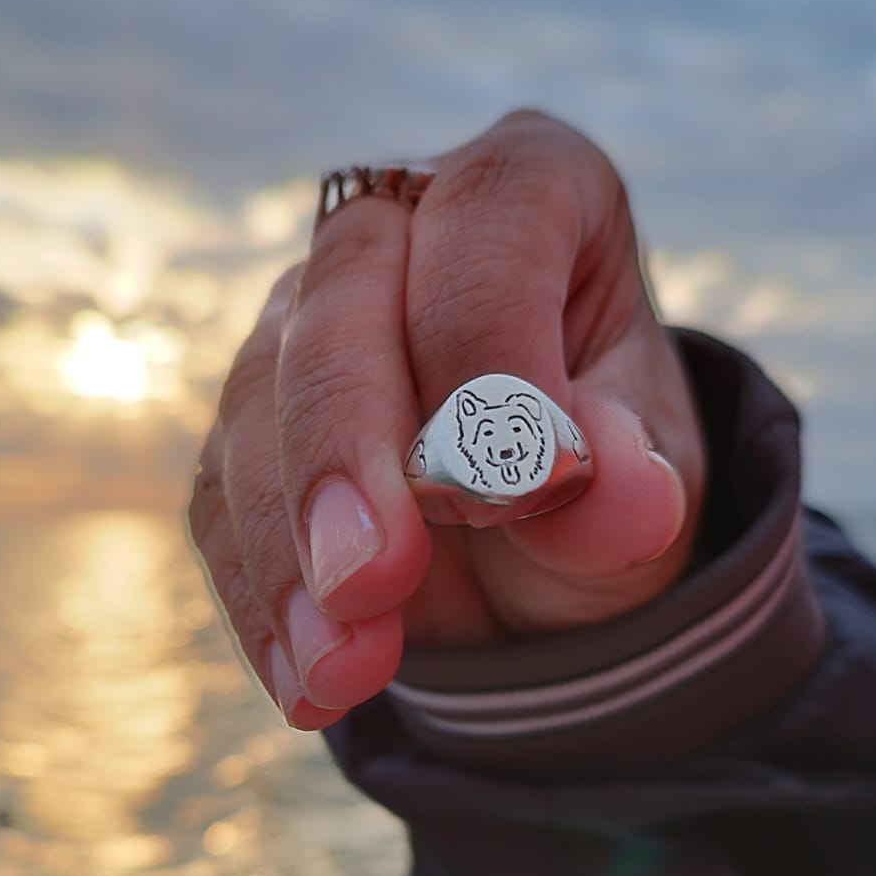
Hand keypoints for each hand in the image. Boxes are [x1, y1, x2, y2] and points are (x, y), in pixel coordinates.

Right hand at [190, 111, 706, 728]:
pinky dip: (261, 599)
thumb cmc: (612, 476)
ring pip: (256, 405)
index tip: (524, 490)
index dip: (493, 359)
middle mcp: (399, 234)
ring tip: (345, 669)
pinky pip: (222, 501)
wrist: (547, 542)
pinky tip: (307, 684)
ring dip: (291, 550)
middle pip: (338, 304)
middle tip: (373, 579)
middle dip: (348, 451)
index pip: (488, 230)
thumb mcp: (652, 485)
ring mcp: (305, 324)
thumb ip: (633, 482)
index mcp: (526, 191)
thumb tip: (610, 485)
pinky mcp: (250, 425)